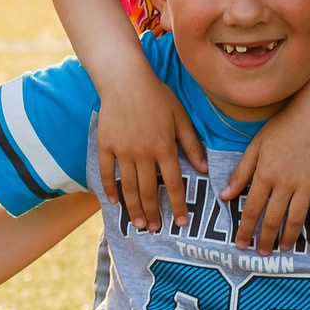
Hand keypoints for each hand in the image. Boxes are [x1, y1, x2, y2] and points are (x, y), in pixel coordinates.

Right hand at [93, 62, 205, 233]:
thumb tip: (204, 168)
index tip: (181, 222)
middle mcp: (144, 153)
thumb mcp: (181, 117)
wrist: (125, 80)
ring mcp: (123, 150)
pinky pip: (107, 172)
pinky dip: (110, 189)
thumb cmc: (157, 95)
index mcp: (164, 147)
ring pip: (129, 186)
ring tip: (139, 223)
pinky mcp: (106, 145)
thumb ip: (192, 144)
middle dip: (154, 212)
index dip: (178, 205)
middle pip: (150, 190)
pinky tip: (114, 202)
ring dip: (134, 208)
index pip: (174, 184)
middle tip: (155, 229)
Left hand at [218, 93, 309, 252]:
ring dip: (290, 236)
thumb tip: (225, 196)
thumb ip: (240, 173)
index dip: (245, 230)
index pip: (251, 209)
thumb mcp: (255, 147)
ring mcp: (307, 183)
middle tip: (262, 253)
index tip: (241, 245)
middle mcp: (285, 183)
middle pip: (273, 218)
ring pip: (298, 217)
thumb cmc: (282, 127)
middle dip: (265, 239)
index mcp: (265, 175)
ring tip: (285, 247)